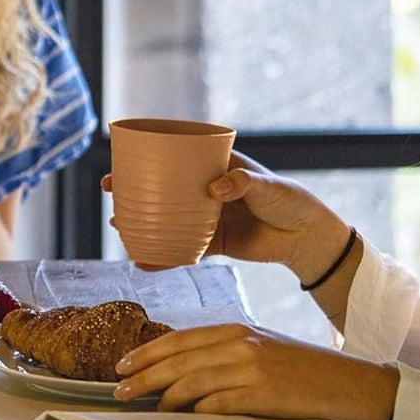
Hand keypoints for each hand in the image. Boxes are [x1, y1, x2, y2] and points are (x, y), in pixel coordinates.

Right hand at [101, 153, 346, 283]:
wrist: (308, 237)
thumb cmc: (289, 200)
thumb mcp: (266, 184)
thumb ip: (240, 182)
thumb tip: (214, 190)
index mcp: (214, 167)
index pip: (174, 157)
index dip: (146, 158)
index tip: (122, 162)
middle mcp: (204, 190)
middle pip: (161, 188)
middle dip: (133, 190)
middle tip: (111, 192)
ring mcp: (206, 217)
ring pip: (166, 219)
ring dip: (142, 223)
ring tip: (119, 227)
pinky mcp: (213, 244)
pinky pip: (182, 250)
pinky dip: (164, 257)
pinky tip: (145, 262)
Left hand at [111, 321, 398, 419]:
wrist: (353, 386)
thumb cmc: (306, 372)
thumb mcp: (262, 349)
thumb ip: (226, 353)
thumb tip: (183, 370)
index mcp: (236, 329)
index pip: (179, 339)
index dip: (147, 353)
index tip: (122, 364)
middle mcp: (240, 343)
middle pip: (178, 359)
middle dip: (143, 375)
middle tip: (118, 390)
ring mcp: (252, 367)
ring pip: (192, 381)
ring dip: (162, 396)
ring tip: (145, 408)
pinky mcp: (265, 394)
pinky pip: (219, 402)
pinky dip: (195, 411)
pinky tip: (181, 419)